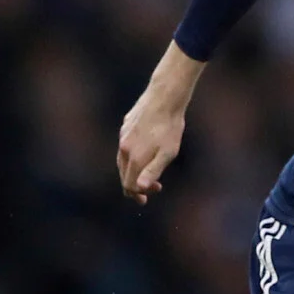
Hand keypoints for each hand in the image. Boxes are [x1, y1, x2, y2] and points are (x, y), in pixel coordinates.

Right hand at [116, 46, 203, 204]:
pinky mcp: (126, 126)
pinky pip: (125, 146)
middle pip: (123, 174)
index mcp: (133, 157)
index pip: (129, 185)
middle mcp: (123, 148)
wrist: (164, 98)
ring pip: (123, 160)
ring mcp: (123, 135)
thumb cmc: (170, 128)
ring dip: (134, 170)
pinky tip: (145, 151)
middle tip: (154, 188)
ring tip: (148, 172)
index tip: (151, 195)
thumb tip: (138, 188)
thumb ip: (152, 171)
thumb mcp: (167, 153)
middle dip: (136, 185)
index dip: (138, 194)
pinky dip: (133, 155)